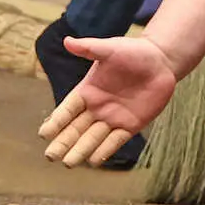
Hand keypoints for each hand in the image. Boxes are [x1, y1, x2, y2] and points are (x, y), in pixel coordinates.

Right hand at [38, 35, 177, 166]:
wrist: (161, 62)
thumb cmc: (133, 52)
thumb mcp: (111, 49)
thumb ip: (90, 48)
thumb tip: (68, 41)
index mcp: (87, 90)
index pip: (67, 110)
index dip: (56, 121)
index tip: (43, 134)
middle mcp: (97, 107)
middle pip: (76, 129)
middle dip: (63, 142)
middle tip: (50, 157)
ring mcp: (113, 118)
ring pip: (93, 138)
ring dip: (81, 150)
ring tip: (69, 163)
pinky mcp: (131, 125)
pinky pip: (116, 140)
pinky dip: (105, 150)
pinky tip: (94, 161)